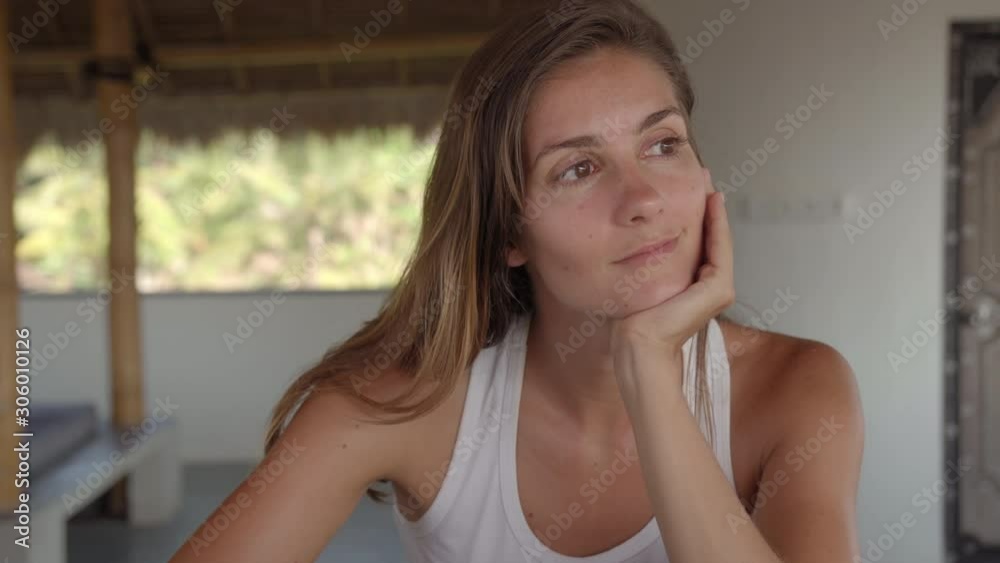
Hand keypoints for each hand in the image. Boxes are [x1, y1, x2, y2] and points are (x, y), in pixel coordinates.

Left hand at [609, 170, 734, 377]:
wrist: (637, 344)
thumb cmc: (633, 320)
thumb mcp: (641, 279)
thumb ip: (647, 261)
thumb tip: (634, 238)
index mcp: (694, 286)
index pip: (700, 242)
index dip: (697, 214)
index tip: (690, 186)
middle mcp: (710, 287)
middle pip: (711, 237)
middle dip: (706, 206)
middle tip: (701, 175)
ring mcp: (718, 290)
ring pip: (718, 239)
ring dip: (714, 210)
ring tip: (706, 182)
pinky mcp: (718, 290)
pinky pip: (719, 249)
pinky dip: (717, 225)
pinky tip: (711, 204)